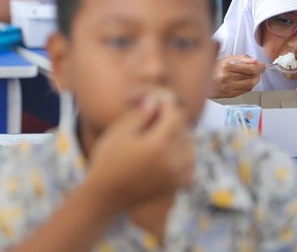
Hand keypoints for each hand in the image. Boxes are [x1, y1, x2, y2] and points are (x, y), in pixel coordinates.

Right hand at [84, 90, 194, 212]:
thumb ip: (141, 114)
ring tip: (165, 131)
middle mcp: (172, 161)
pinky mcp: (174, 186)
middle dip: (173, 119)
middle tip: (157, 114)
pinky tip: (173, 153)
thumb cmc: (108, 159)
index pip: (174, 116)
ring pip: (191, 148)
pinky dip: (186, 157)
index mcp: (158, 145)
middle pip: (184, 130)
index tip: (156, 102)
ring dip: (182, 136)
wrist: (105, 195)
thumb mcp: (120, 131)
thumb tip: (155, 101)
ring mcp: (175, 176)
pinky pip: (190, 167)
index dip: (166, 105)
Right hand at [210, 55, 264, 98]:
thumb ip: (242, 58)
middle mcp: (227, 78)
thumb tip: (255, 61)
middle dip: (258, 73)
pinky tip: (246, 82)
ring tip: (254, 75)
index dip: (259, 67)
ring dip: (255, 80)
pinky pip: (245, 91)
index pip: (250, 68)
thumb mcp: (227, 59)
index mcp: (226, 67)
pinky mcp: (229, 95)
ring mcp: (228, 88)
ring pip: (250, 85)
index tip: (263, 65)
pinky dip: (249, 86)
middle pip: (251, 77)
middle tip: (260, 69)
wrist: (200, 80)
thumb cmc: (214, 68)